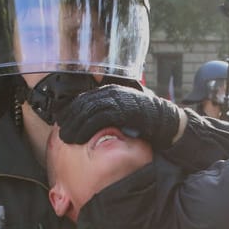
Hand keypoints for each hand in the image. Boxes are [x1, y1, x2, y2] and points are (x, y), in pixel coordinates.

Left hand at [57, 84, 185, 150]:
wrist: (166, 122)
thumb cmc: (146, 120)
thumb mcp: (125, 112)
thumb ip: (111, 113)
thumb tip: (94, 122)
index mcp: (110, 91)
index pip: (84, 99)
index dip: (71, 111)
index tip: (62, 122)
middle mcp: (112, 92)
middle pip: (83, 104)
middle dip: (70, 119)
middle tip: (61, 133)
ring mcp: (117, 99)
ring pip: (87, 110)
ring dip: (75, 125)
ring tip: (66, 138)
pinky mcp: (121, 109)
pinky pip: (98, 118)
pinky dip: (86, 128)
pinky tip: (79, 137)